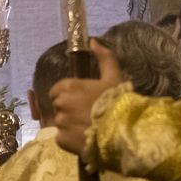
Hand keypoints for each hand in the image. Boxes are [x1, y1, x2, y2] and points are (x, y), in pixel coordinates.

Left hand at [49, 40, 121, 154]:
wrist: (124, 131)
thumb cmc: (118, 102)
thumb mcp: (114, 76)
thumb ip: (103, 57)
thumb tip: (92, 41)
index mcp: (69, 86)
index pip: (56, 91)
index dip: (68, 96)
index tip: (81, 101)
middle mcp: (61, 103)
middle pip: (58, 106)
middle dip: (68, 110)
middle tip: (87, 115)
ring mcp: (60, 122)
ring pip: (61, 123)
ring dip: (70, 125)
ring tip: (88, 128)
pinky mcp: (62, 140)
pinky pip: (62, 138)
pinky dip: (70, 139)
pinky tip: (85, 138)